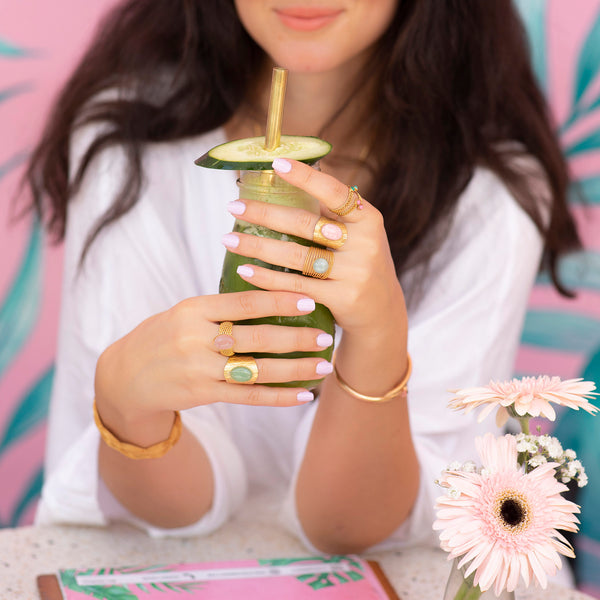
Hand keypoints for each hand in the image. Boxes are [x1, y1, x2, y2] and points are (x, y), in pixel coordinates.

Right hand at [94, 290, 333, 430]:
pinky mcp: (202, 395)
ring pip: (257, 369)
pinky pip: (248, 396)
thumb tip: (268, 294)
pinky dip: (278, 397)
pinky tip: (303, 396)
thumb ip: (218, 307)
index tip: (309, 297)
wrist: (123, 378)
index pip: (243, 301)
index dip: (278, 299)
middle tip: (325, 336)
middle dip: (295, 337)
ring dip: (295, 369)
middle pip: (256, 336)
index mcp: (192, 309)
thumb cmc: (160, 337)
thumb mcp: (182, 312)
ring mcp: (199, 369)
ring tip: (323, 365)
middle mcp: (195, 338)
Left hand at [221, 158, 406, 336]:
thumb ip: (332, 211)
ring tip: (228, 239)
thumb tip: (291, 175)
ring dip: (257, 246)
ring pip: (296, 255)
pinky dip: (268, 278)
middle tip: (233, 206)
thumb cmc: (360, 263)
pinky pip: (296, 285)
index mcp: (368, 218)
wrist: (382, 310)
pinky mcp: (342, 298)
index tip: (276, 163)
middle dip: (264, 213)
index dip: (305, 177)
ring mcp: (355, 272)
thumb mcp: (359, 233)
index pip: (334, 192)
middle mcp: (365, 243)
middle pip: (306, 223)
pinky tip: (245, 270)